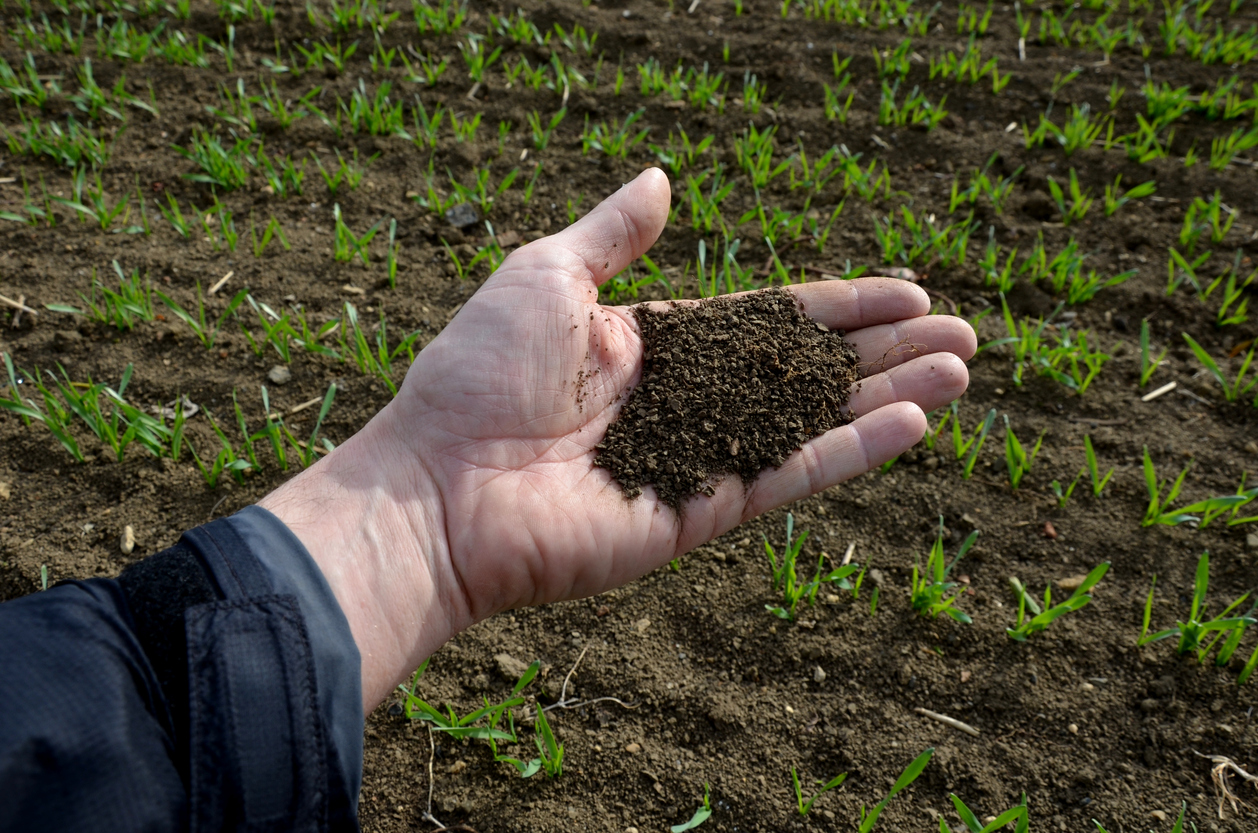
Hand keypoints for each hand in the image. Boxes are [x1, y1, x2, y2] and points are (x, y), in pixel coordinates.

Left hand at [262, 169, 975, 709]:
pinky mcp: (695, 516)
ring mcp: (694, 462)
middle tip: (962, 334)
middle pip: (805, 373)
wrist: (434, 485)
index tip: (907, 292)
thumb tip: (663, 180)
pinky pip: (786, 477)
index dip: (837, 307)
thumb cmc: (475, 374)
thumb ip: (613, 234)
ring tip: (962, 372)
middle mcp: (683, 404)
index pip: (767, 321)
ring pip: (811, 424)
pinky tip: (912, 422)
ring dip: (888, 398)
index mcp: (652, 347)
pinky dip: (849, 452)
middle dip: (883, 353)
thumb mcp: (546, 275)